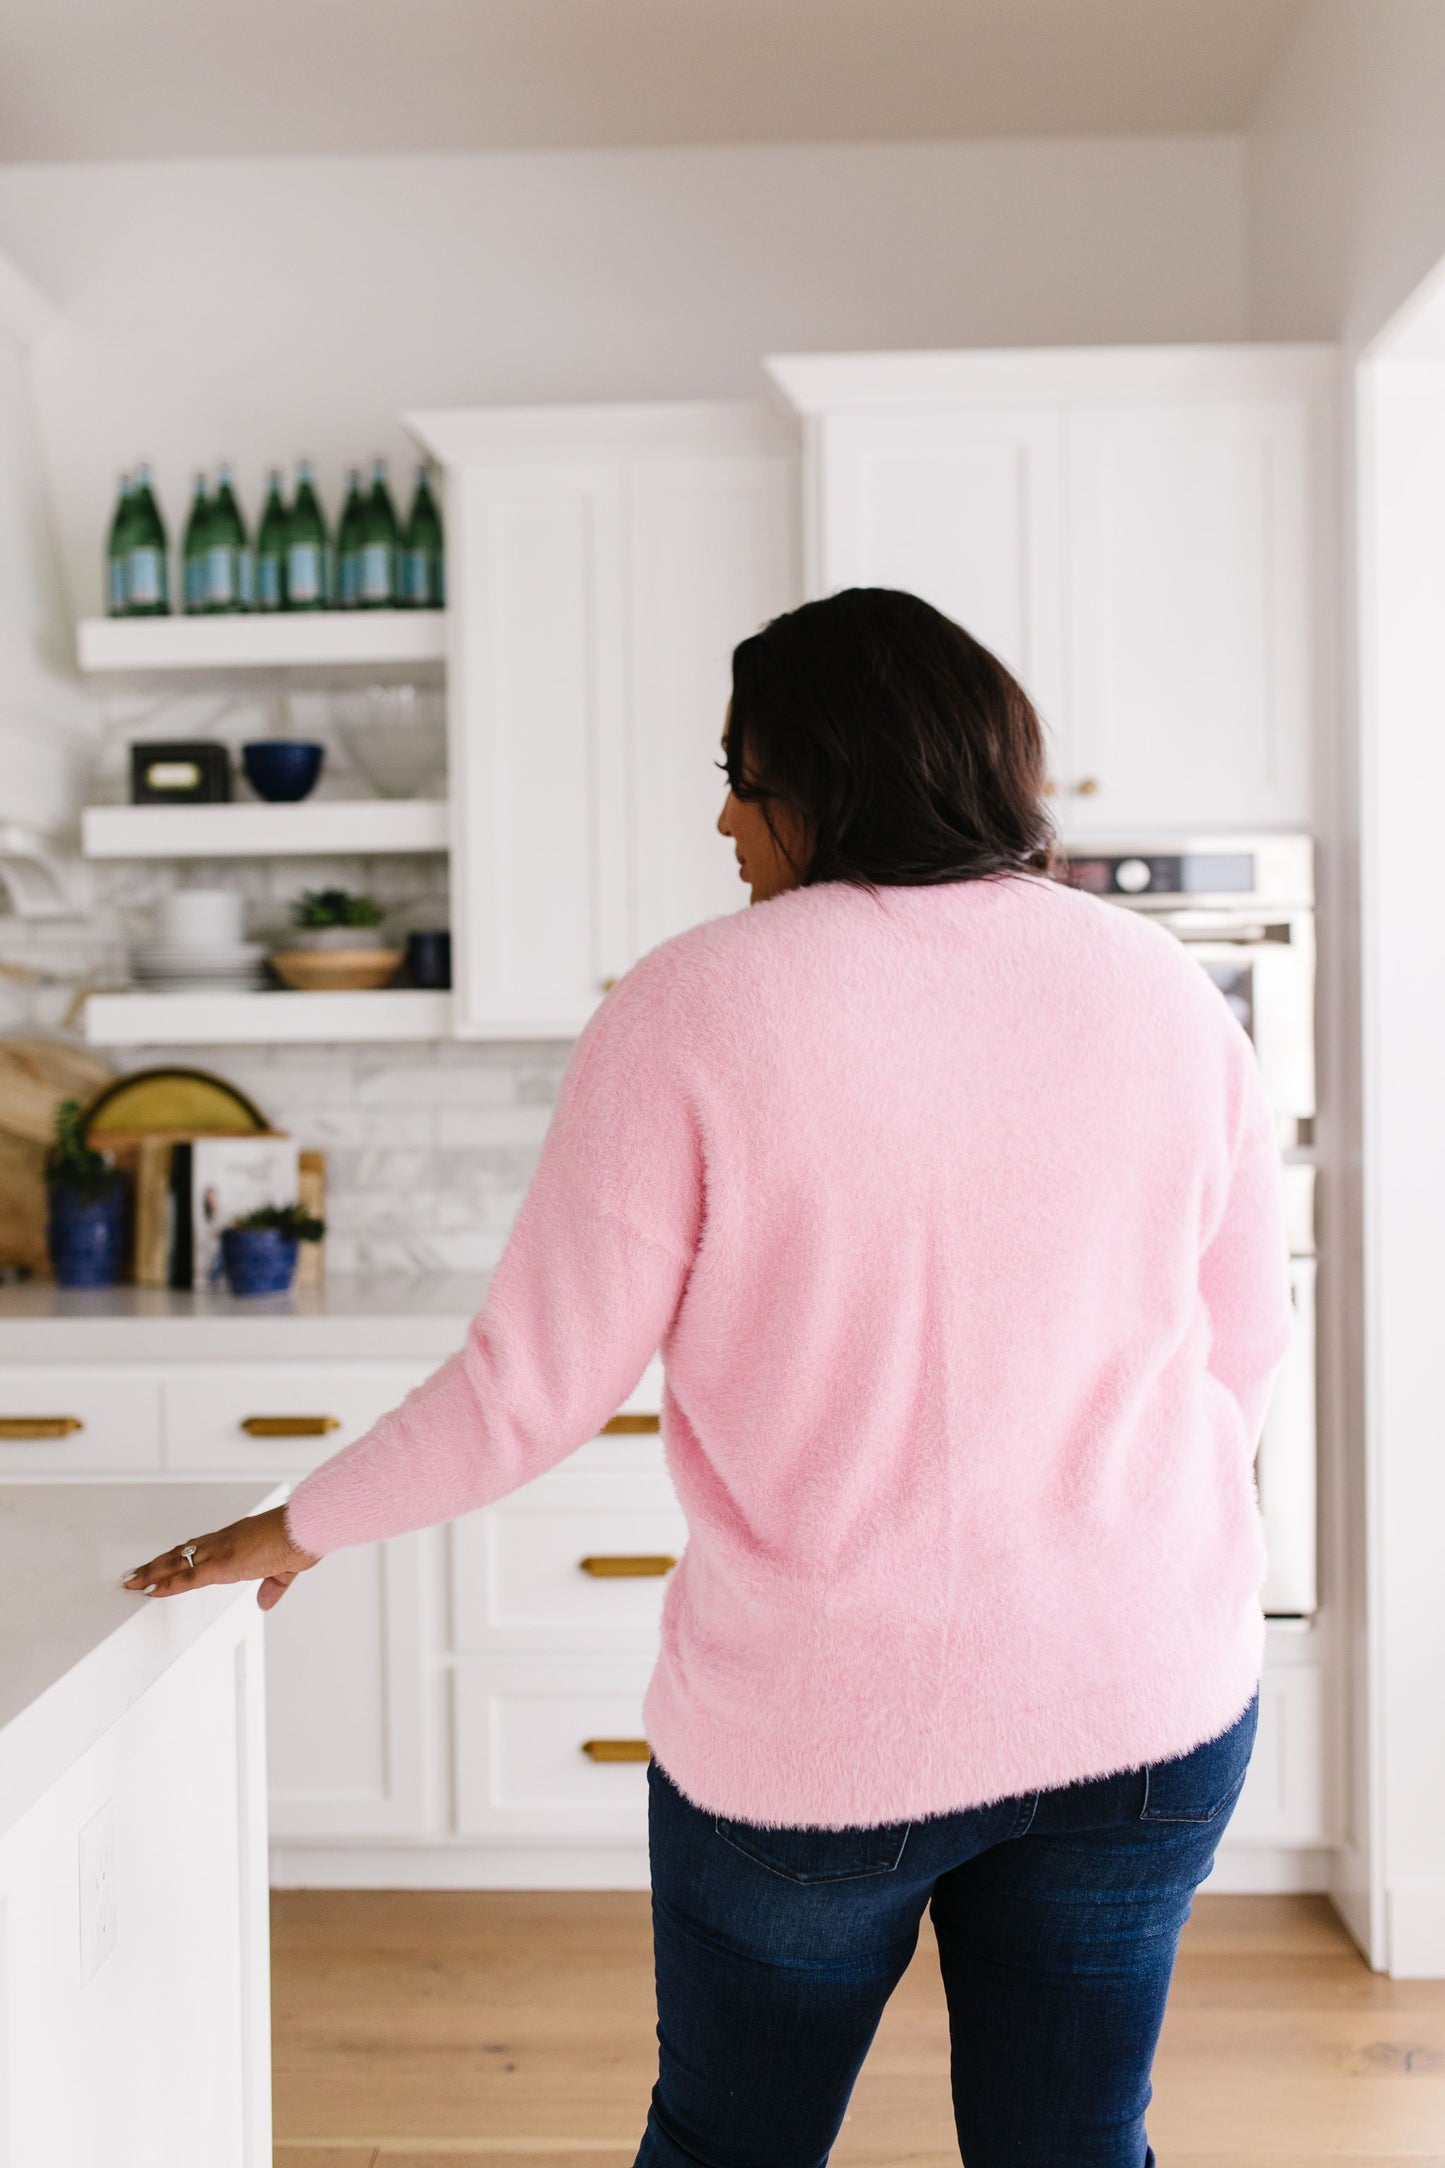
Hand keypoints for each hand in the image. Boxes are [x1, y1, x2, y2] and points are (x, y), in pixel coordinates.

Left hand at [124, 1504, 319, 1611]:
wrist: (305, 1528)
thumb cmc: (300, 1539)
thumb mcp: (285, 1569)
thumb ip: (273, 1586)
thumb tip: (264, 1602)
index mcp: (236, 1541)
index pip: (199, 1548)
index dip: (179, 1557)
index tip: (163, 1563)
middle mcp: (222, 1543)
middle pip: (181, 1553)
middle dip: (157, 1565)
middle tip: (135, 1573)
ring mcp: (219, 1552)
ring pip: (177, 1563)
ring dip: (152, 1573)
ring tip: (131, 1582)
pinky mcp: (222, 1565)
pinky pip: (187, 1577)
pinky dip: (167, 1584)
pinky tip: (150, 1589)